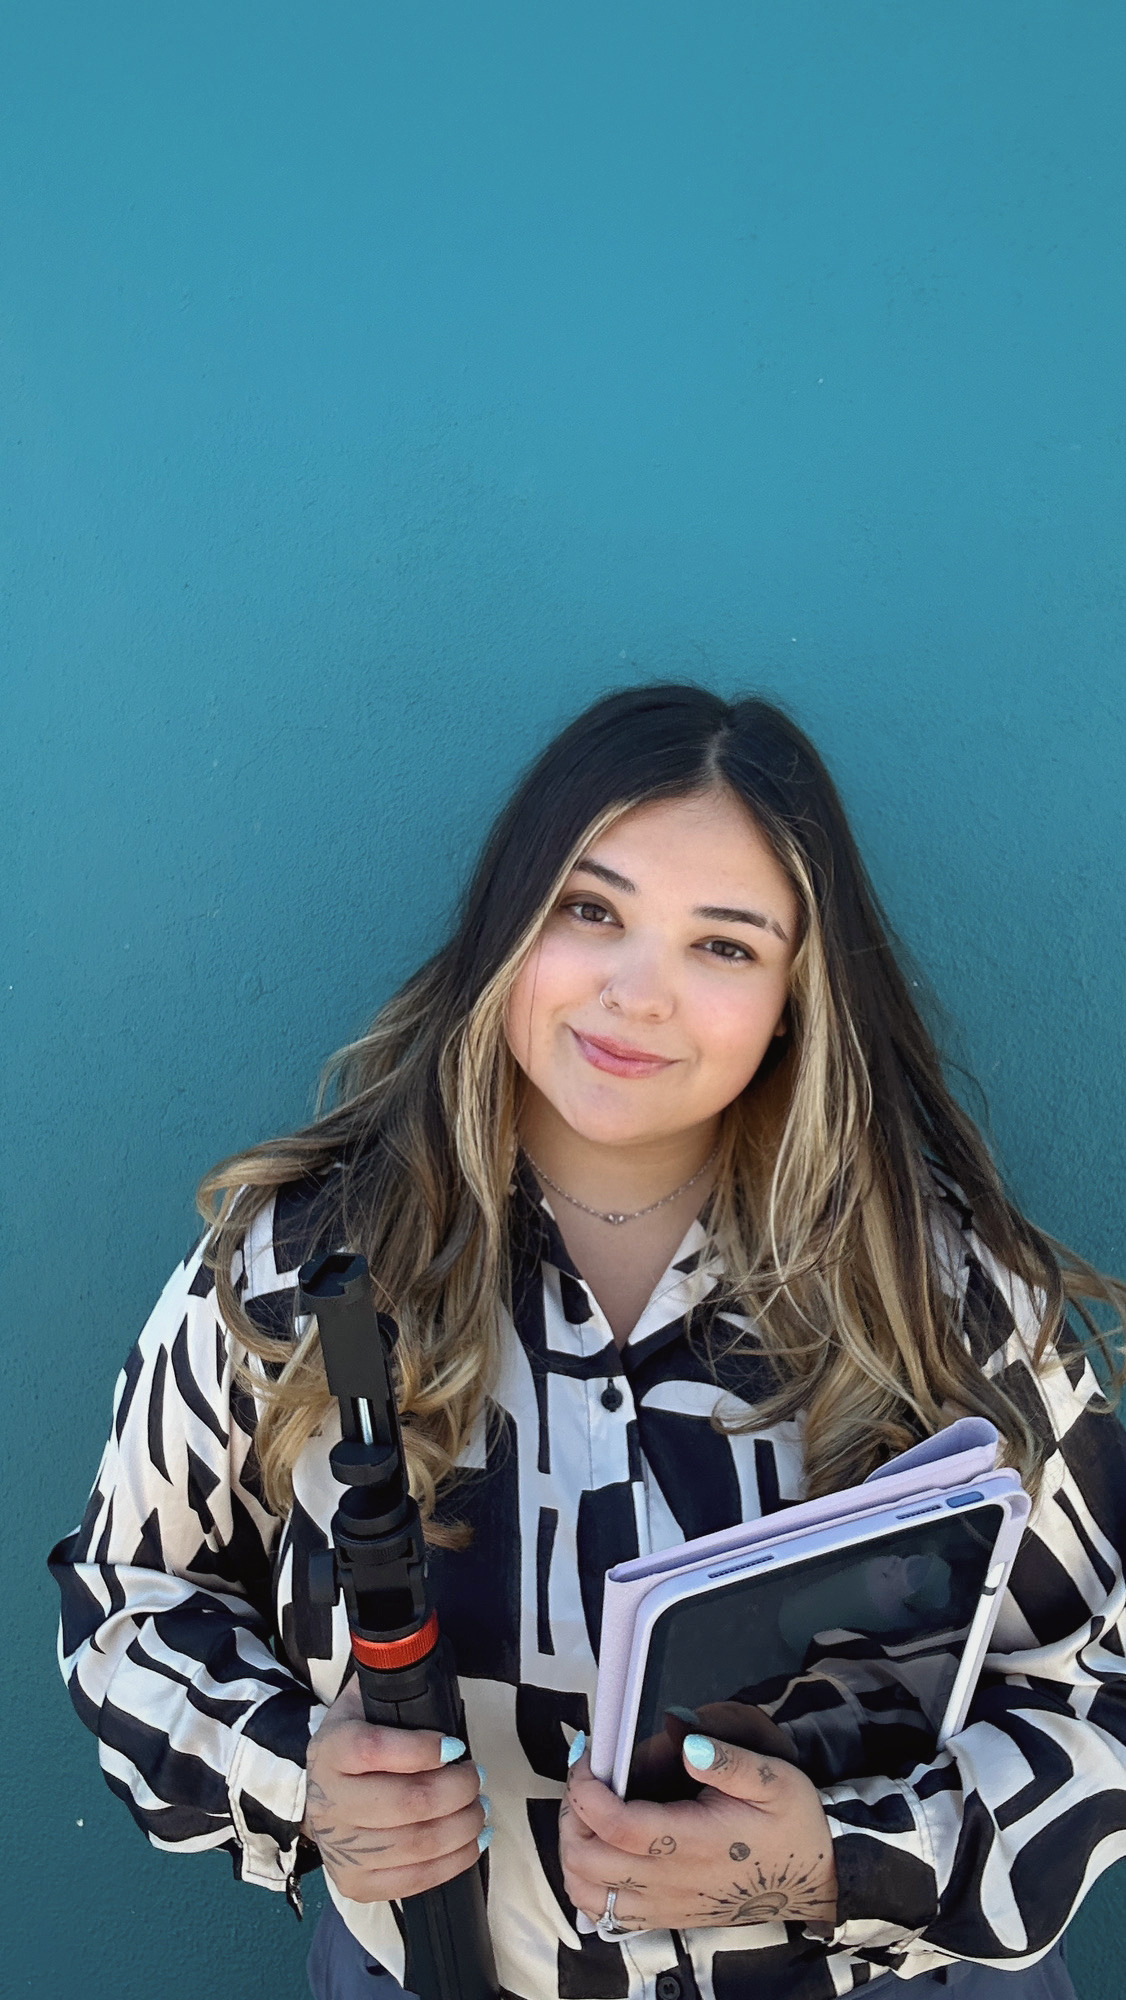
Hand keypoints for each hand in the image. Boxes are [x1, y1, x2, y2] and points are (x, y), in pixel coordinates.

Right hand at [303, 1678, 487, 1902]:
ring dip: (462, 1827)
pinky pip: (412, 1883)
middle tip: (477, 1778)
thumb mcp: (363, 1702)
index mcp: (331, 1749)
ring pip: (414, 1845)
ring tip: (481, 1810)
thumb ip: (390, 1679)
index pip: (373, 1748)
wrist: (319, 1796)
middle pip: (405, 1803)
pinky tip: (473, 1842)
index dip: (422, 1749)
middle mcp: (329, 1801)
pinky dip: (452, 1862)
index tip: (457, 1747)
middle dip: (456, 1790)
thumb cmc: (357, 1743)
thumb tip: (423, 1650)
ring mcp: (340, 1849)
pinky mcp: (355, 1884)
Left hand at [560, 1731, 836, 1933]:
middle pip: (586, 1859)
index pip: (615, 1824)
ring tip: (589, 1809)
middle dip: (572, 1812)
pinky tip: (600, 1846)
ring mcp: (663, 1904)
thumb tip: (688, 1741)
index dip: (587, 1788)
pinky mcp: (663, 1916)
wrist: (813, 1882)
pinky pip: (603, 1913)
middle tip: (587, 1776)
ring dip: (573, 1847)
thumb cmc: (792, 1826)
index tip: (590, 1754)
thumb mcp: (775, 1778)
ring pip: (586, 1891)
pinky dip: (586, 1879)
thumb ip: (729, 1759)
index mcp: (692, 1843)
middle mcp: (670, 1881)